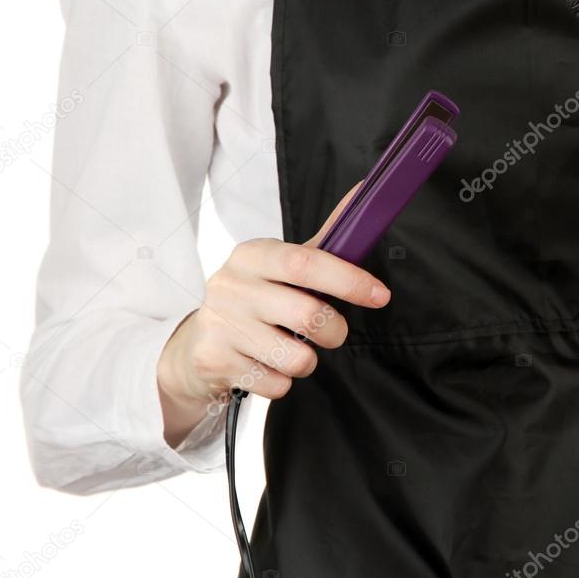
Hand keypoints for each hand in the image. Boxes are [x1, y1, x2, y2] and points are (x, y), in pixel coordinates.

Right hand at [157, 184, 389, 445]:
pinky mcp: (214, 361)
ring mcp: (220, 324)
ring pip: (296, 357)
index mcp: (253, 255)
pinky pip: (276, 385)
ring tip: (291, 349)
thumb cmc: (256, 298)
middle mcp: (232, 285)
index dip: (348, 280)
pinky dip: (282, 382)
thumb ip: (326, 239)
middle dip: (335, 331)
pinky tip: (267, 366)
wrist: (198, 343)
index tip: (380, 295)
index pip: (305, 263)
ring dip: (307, 360)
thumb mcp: (284, 266)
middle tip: (332, 332)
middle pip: (308, 315)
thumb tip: (365, 192)